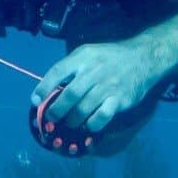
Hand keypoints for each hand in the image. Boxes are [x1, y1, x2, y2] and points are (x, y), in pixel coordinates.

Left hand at [30, 41, 164, 132]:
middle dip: (57, 110)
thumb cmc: (110, 57)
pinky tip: (89, 125)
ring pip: (83, 109)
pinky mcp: (120, 99)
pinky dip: (92, 124)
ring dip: (73, 120)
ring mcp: (108, 86)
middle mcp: (94, 71)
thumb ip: (72, 67)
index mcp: (83, 57)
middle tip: (52, 118)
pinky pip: (101, 117)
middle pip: (70, 95)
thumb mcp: (89, 53)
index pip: (58, 72)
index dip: (43, 87)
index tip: (35, 101)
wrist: (143, 58)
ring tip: (70, 122)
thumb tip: (50, 88)